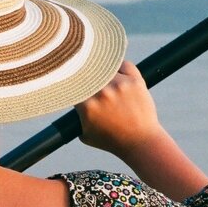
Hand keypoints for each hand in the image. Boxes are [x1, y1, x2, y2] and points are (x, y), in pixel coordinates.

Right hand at [76, 61, 207, 199]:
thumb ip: (75, 117)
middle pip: (87, 74)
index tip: (73, 86)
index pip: (73, 86)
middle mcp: (102, 92)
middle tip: (90, 83)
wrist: (140, 142)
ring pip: (105, 68)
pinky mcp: (135, 81)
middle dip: (87, 78)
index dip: (72, 85)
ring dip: (103, 72)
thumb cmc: (111, 140)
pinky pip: (123, 64)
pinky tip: (118, 75)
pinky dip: (119, 67)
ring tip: (106, 81)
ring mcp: (120, 85)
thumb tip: (67, 98)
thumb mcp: (84, 134)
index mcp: (87, 106)